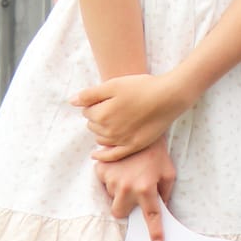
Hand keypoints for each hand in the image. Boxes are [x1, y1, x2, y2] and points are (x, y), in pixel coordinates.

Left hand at [73, 72, 193, 159]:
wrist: (170, 96)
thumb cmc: (142, 87)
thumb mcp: (114, 84)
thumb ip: (90, 94)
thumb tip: (71, 101)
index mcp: (101, 115)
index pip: (87, 111)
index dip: (95, 103)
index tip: (107, 97)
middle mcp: (108, 131)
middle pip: (93, 125)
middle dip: (98, 117)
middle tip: (114, 106)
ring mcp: (121, 141)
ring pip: (101, 138)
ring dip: (102, 130)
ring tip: (115, 120)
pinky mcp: (133, 146)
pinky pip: (112, 156)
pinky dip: (102, 156)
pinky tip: (96, 155)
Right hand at [93, 138, 177, 240]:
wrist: (138, 129)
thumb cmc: (155, 151)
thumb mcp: (168, 170)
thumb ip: (165, 192)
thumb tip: (164, 209)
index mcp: (147, 188)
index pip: (151, 215)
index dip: (155, 231)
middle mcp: (127, 187)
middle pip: (119, 212)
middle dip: (124, 206)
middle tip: (131, 190)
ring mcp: (112, 180)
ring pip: (111, 196)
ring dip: (118, 189)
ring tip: (128, 171)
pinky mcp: (101, 171)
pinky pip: (103, 183)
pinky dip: (110, 178)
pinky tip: (119, 166)